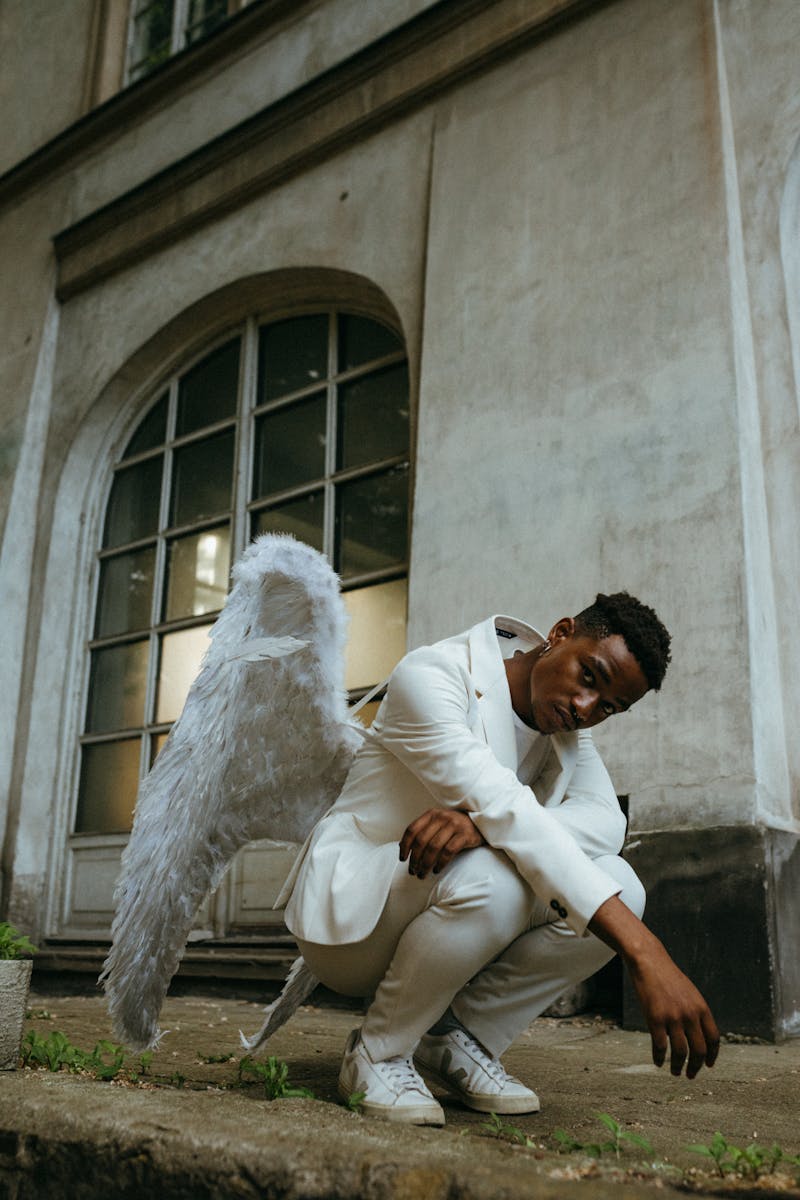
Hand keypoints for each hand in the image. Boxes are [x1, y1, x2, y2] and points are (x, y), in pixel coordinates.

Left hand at [399, 808, 485, 878]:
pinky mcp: (465, 835)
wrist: (481, 822)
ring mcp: (454, 825)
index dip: (405, 846)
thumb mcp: (438, 824)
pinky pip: (449, 851)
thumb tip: (403, 847)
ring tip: (423, 874)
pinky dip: (440, 863)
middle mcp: (441, 817)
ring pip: (433, 847)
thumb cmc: (455, 827)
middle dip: (414, 859)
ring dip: (425, 864)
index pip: (412, 829)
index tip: (403, 859)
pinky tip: (437, 870)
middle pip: (421, 841)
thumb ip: (423, 832)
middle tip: (413, 871)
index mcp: (431, 814)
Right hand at [628, 941, 719, 1077]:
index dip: (712, 1056)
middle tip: (690, 1075)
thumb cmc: (668, 977)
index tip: (708, 1065)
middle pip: (699, 1050)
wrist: (649, 961)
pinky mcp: (655, 1018)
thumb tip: (700, 1035)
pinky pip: (660, 1046)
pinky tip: (658, 1062)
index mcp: (702, 1008)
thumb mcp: (690, 993)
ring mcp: (673, 1017)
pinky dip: (659, 1058)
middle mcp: (690, 1014)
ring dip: (678, 1066)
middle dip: (696, 1066)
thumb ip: (696, 1012)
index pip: (713, 1039)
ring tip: (674, 1072)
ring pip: (680, 1052)